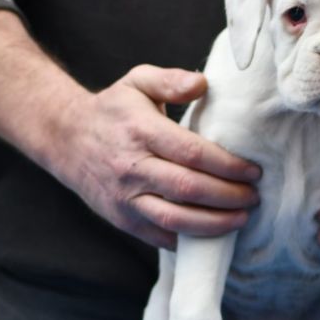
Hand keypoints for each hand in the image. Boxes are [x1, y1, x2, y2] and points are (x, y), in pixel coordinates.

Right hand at [52, 65, 260, 248]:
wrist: (66, 139)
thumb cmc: (113, 110)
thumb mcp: (137, 81)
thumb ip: (171, 80)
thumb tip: (203, 83)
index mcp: (140, 131)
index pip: (192, 153)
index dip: (228, 166)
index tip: (253, 171)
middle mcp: (131, 167)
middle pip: (189, 189)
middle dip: (229, 196)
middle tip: (253, 197)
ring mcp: (125, 197)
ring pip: (176, 220)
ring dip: (215, 224)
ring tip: (241, 219)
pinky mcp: (122, 218)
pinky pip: (160, 237)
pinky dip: (190, 240)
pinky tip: (213, 233)